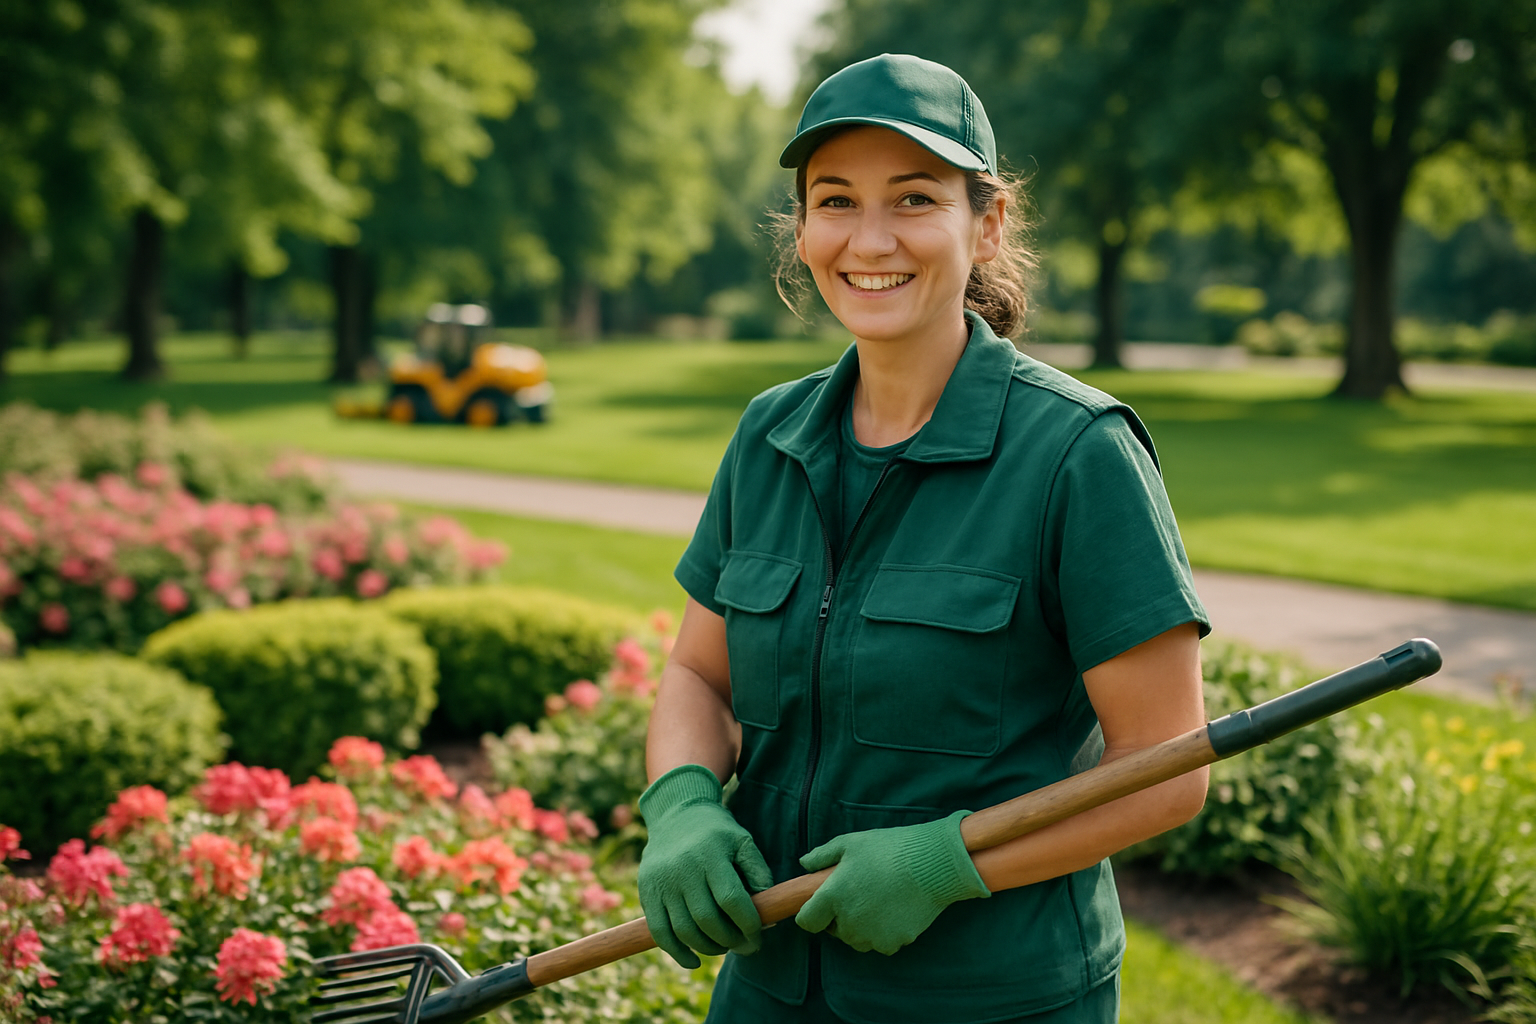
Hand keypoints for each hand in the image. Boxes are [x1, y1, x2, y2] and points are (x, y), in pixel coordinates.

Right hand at [637, 764, 773, 967]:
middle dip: (731, 940)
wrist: (675, 813)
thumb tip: (769, 912)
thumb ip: (759, 873)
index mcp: (710, 854)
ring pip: (684, 931)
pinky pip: (660, 933)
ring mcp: (662, 882)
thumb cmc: (717, 832)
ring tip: (724, 946)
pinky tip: (694, 961)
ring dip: (708, 948)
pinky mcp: (646, 892)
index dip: (748, 924)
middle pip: (707, 920)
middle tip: (744, 946)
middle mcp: (682, 869)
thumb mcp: (743, 841)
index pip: (731, 900)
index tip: (758, 936)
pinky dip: (677, 953)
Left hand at [794, 810, 989, 954]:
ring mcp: (871, 936)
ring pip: (858, 939)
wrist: (931, 864)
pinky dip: (885, 932)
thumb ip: (822, 855)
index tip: (822, 904)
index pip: (807, 922)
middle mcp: (848, 922)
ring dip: (862, 927)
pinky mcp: (894, 943)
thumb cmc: (888, 849)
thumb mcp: (850, 843)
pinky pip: (882, 943)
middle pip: (835, 931)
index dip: (812, 913)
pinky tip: (896, 909)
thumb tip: (805, 864)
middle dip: (841, 917)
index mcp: (832, 898)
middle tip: (858, 894)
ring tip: (879, 900)